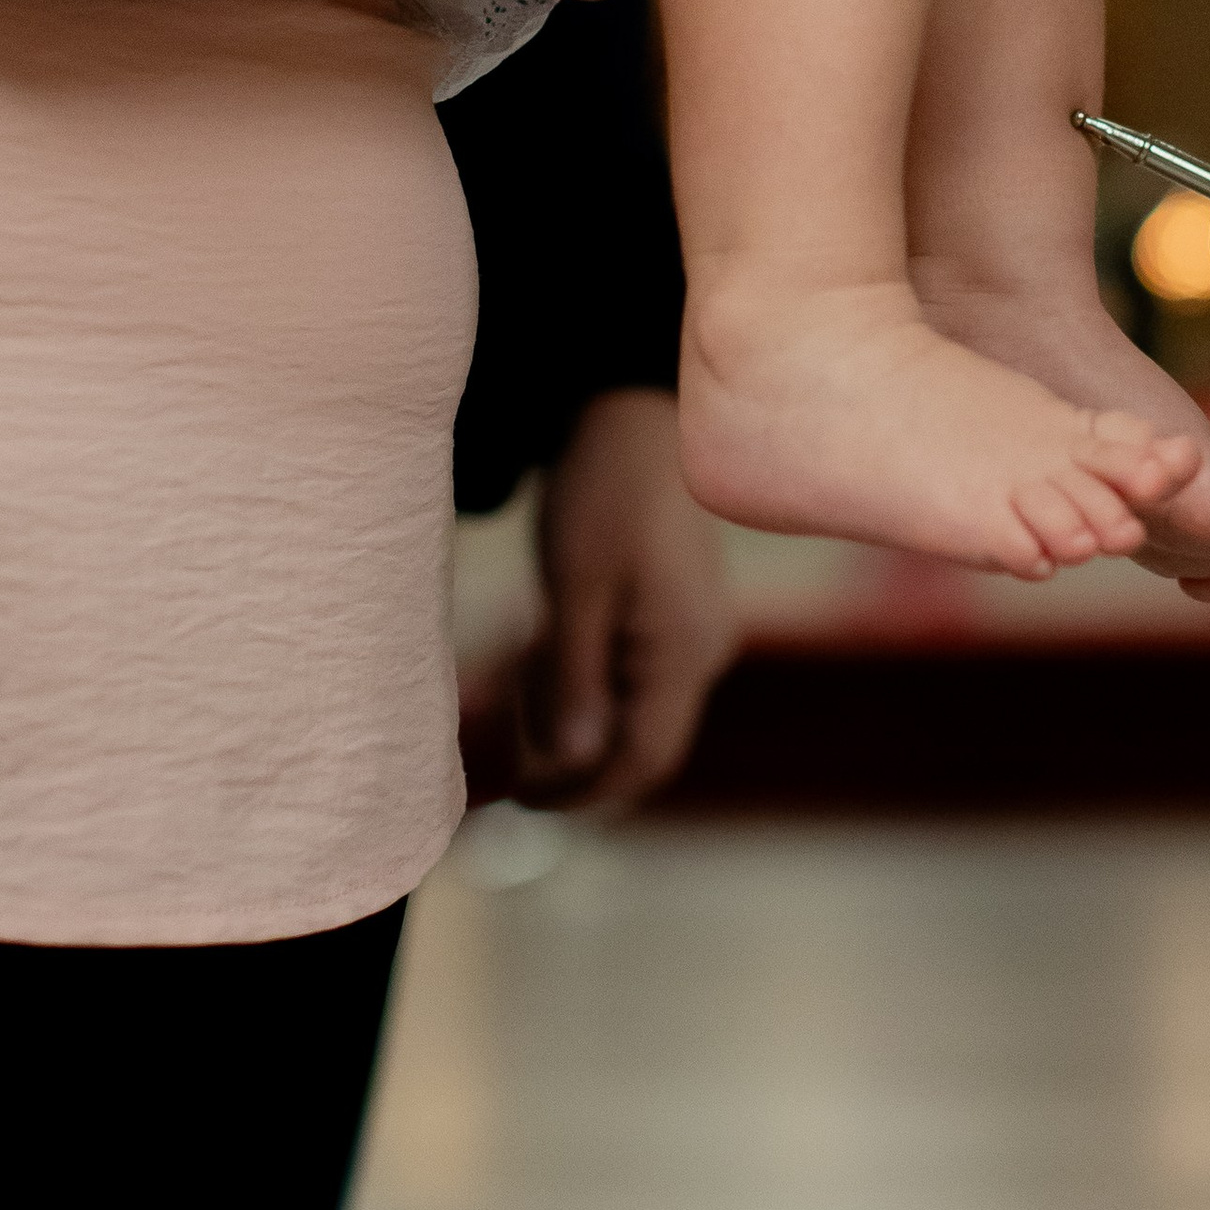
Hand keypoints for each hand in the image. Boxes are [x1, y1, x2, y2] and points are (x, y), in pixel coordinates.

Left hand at [472, 391, 736, 808]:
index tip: (516, 800)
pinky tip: (545, 646)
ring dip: (574, 714)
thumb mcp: (576, 584)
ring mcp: (696, 632)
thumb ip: (573, 678)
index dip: (580, 793)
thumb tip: (571, 762)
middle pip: (641, 744)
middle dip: (572, 754)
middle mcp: (704, 650)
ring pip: (634, 711)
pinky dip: (587, 680)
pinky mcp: (680, 613)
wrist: (638, 410)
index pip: (642, 761)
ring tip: (520, 670)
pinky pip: (636, 676)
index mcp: (686, 650)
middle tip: (505, 730)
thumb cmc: (606, 488)